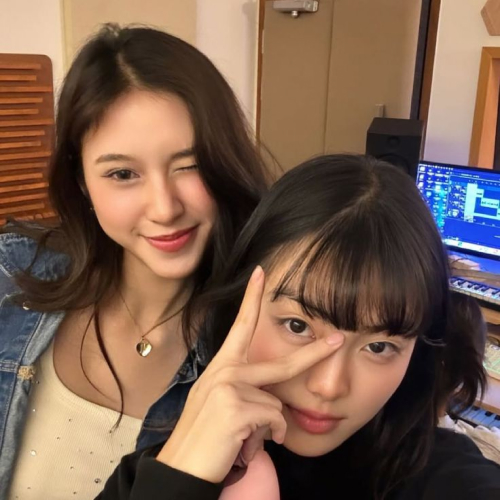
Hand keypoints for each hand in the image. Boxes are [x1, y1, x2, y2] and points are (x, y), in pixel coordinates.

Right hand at [157, 266, 343, 482]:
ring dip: (268, 428)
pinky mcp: (235, 408)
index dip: (251, 299)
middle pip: (281, 363)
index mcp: (221, 367)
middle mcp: (224, 371)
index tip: (260, 274)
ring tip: (242, 439)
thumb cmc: (203, 437)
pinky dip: (269, 439)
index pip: (240, 326)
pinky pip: (273, 422)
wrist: (180, 468)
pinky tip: (244, 445)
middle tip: (336, 341)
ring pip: (275, 405)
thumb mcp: (219, 404)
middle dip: (313, 353)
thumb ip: (245, 392)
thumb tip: (274, 405)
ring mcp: (229, 387)